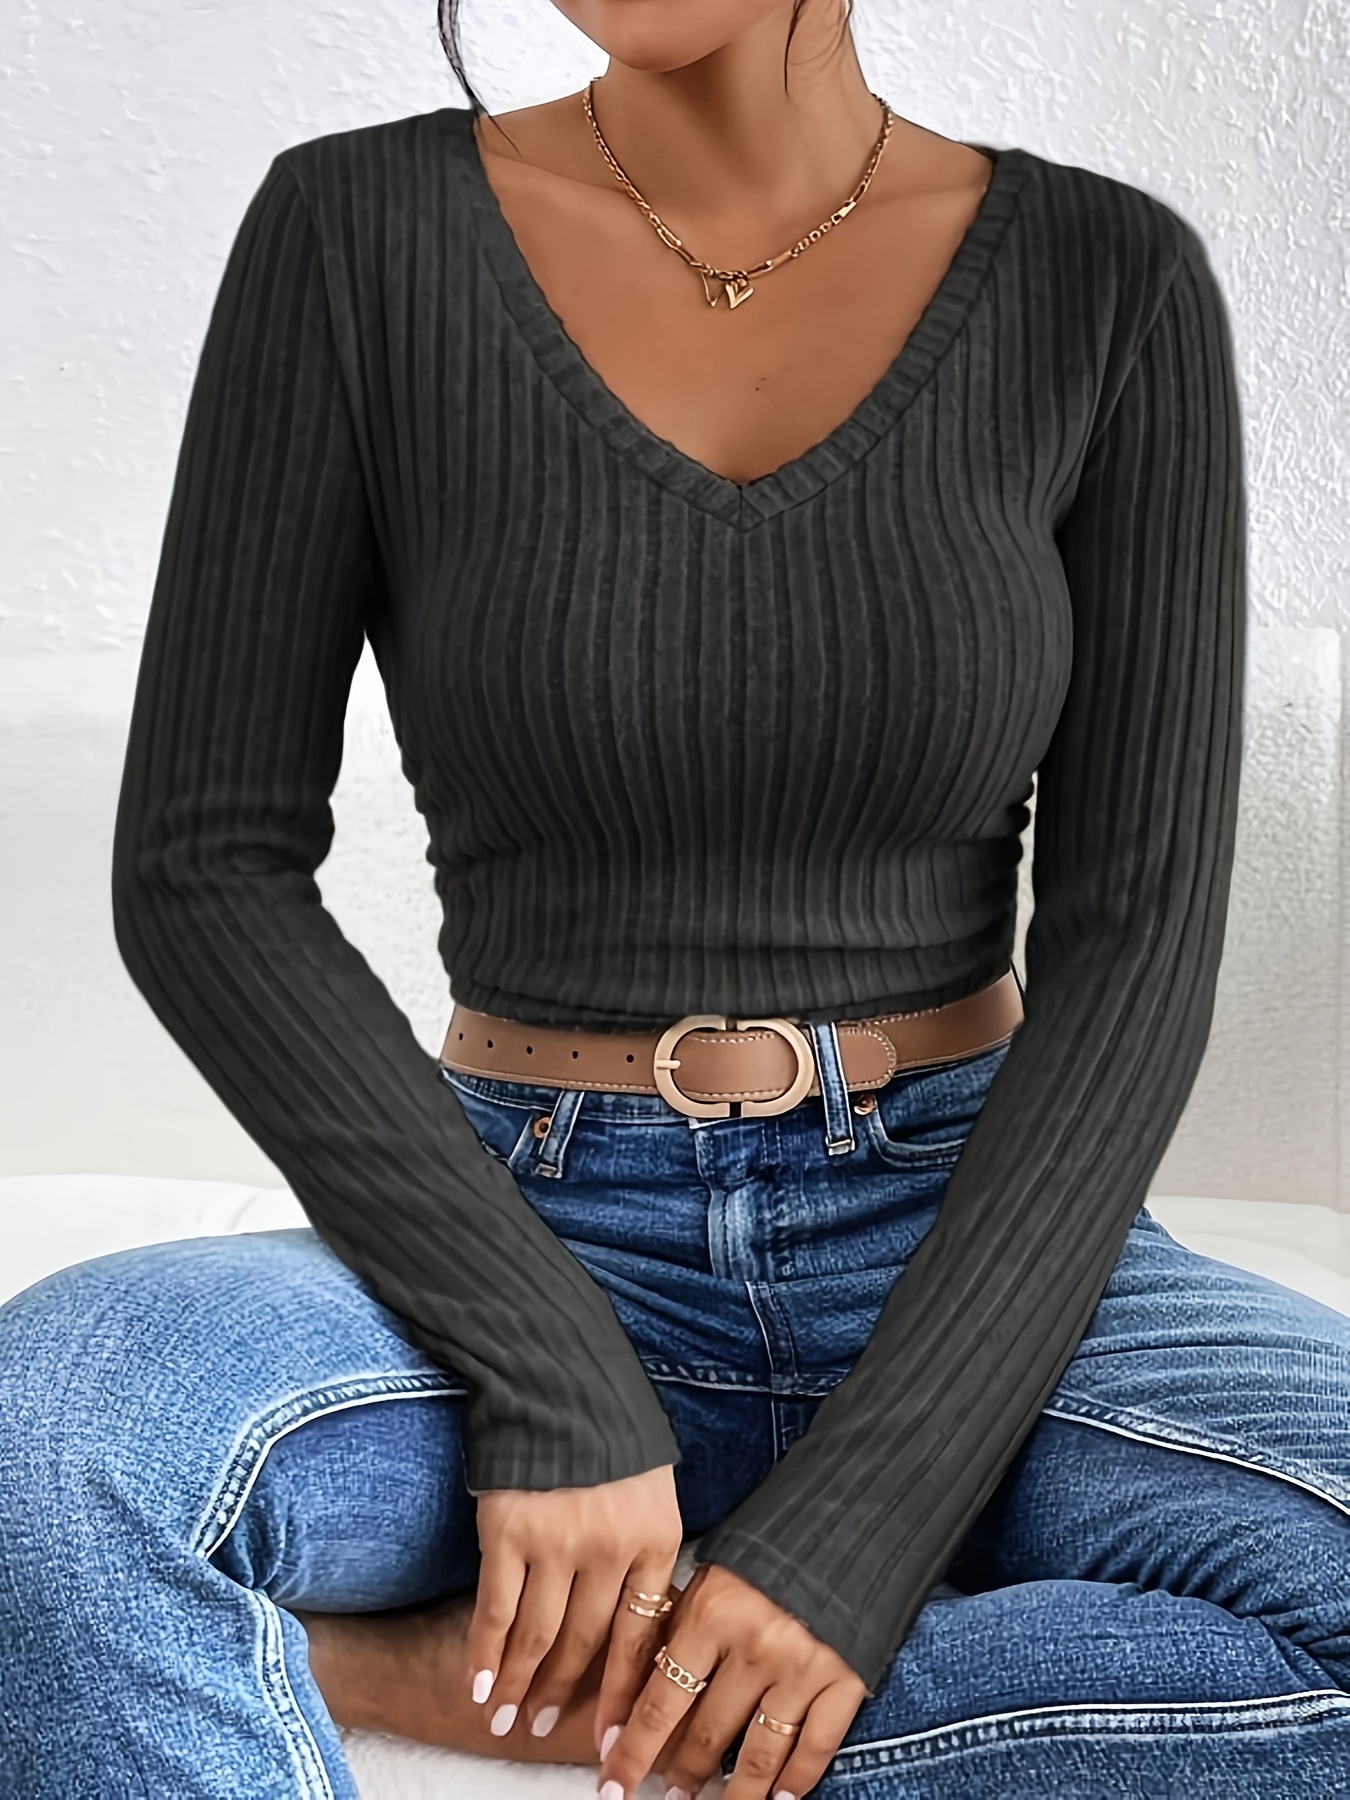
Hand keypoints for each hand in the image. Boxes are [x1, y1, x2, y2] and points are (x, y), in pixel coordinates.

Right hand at [466, 1463, 681, 1743]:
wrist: (559, 1378)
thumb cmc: (610, 1436)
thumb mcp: (652, 1492)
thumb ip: (645, 1553)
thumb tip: (641, 1621)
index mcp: (655, 1541)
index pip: (641, 1638)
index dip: (625, 1696)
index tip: (616, 1741)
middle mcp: (610, 1551)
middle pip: (586, 1645)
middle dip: (562, 1695)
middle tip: (541, 1728)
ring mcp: (557, 1544)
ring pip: (538, 1637)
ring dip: (519, 1683)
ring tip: (506, 1716)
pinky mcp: (508, 1534)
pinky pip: (496, 1611)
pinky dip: (485, 1654)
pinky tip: (478, 1684)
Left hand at [597, 1563, 866, 1798]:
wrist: (845, 1520)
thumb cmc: (767, 1547)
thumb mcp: (711, 1574)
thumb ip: (681, 1627)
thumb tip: (642, 1688)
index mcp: (711, 1615)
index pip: (659, 1701)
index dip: (633, 1748)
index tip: (613, 1781)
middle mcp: (753, 1647)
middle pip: (705, 1733)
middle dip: (680, 1773)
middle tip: (665, 1795)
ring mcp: (801, 1668)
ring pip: (757, 1754)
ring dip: (733, 1792)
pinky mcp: (845, 1679)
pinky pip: (815, 1747)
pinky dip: (797, 1781)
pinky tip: (779, 1799)